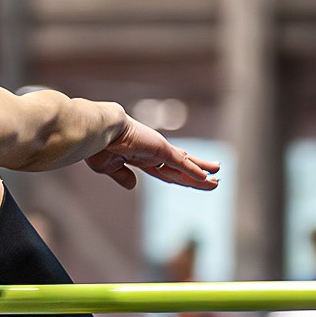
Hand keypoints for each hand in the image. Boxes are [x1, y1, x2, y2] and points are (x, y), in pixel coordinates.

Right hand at [85, 116, 220, 191]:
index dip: (179, 176)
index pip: (164, 170)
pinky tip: (206, 177)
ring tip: (217, 181)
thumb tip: (133, 186)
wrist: (98, 130)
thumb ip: (122, 176)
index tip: (190, 179)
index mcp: (139, 158)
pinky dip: (194, 171)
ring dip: (202, 174)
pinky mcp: (161, 149)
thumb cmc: (97, 145)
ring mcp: (158, 151)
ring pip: (185, 166)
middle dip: (196, 177)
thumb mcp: (108, 167)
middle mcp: (152, 154)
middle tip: (214, 182)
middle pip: (180, 169)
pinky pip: (181, 163)